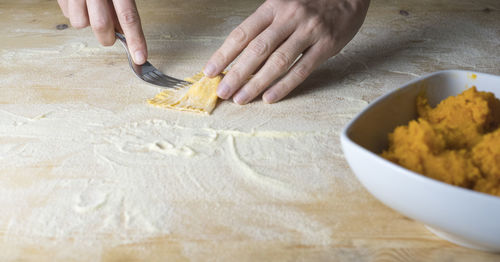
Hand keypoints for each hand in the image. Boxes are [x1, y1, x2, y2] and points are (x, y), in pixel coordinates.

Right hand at [57, 0, 146, 64]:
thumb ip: (124, 8)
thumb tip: (124, 34)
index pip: (129, 17)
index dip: (135, 40)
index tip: (140, 58)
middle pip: (101, 26)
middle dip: (107, 37)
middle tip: (111, 35)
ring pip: (81, 24)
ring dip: (88, 23)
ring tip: (92, 9)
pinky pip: (68, 15)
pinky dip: (76, 14)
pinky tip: (81, 3)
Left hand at [204, 0, 369, 103]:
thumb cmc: (312, 0)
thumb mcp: (284, 3)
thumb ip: (266, 24)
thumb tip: (241, 53)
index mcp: (273, 5)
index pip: (242, 33)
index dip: (224, 54)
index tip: (210, 71)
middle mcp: (289, 17)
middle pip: (256, 50)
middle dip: (236, 74)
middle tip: (223, 92)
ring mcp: (309, 31)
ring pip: (277, 62)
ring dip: (256, 83)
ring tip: (241, 98)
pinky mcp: (327, 44)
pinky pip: (302, 69)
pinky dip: (285, 85)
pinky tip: (270, 97)